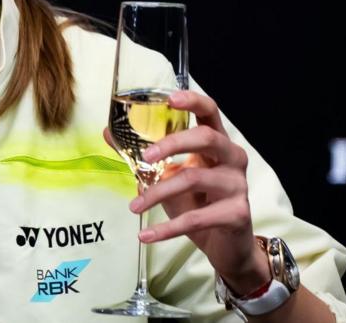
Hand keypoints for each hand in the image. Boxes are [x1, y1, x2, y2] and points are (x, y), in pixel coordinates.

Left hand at [104, 90, 271, 294]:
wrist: (227, 246)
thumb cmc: (198, 203)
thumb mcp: (168, 176)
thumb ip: (144, 157)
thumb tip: (108, 132)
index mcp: (216, 144)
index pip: (210, 112)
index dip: (193, 101)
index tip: (170, 99)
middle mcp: (232, 158)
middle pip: (206, 138)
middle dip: (172, 143)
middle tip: (145, 157)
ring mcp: (237, 186)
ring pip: (193, 179)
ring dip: (158, 193)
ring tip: (135, 206)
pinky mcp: (236, 214)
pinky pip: (196, 218)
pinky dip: (167, 229)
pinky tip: (146, 236)